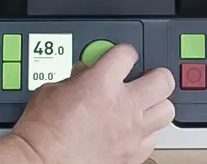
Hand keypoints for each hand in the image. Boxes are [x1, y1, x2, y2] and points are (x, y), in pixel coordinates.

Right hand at [12, 45, 175, 163]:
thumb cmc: (42, 131)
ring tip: (142, 106)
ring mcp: (131, 131)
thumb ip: (75, 78)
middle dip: (155, 76)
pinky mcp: (132, 155)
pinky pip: (153, 140)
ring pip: (166, 110)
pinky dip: (146, 135)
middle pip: (162, 79)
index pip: (128, 53)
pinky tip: (132, 132)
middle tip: (144, 79)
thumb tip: (84, 73)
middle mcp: (123, 105)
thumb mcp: (51, 90)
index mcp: (102, 82)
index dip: (123, 53)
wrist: (40, 163)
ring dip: (155, 106)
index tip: (121, 57)